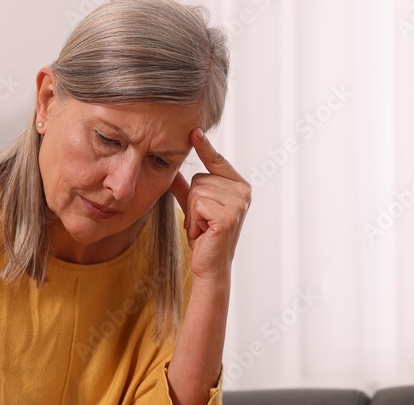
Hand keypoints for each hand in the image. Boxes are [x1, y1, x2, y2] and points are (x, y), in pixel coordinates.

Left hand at [169, 128, 250, 284]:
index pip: (217, 161)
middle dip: (192, 202)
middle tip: (202, 221)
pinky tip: (204, 232)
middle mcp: (243, 191)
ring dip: (193, 213)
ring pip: (197, 191)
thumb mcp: (193, 207)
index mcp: (238, 186)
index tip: (194, 130)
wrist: (209, 266)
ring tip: (203, 227)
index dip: (204, 147)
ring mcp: (238, 203)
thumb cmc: (204, 237)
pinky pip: (198, 203)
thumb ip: (185, 188)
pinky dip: (194, 220)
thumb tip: (171, 170)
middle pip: (199, 179)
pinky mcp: (229, 215)